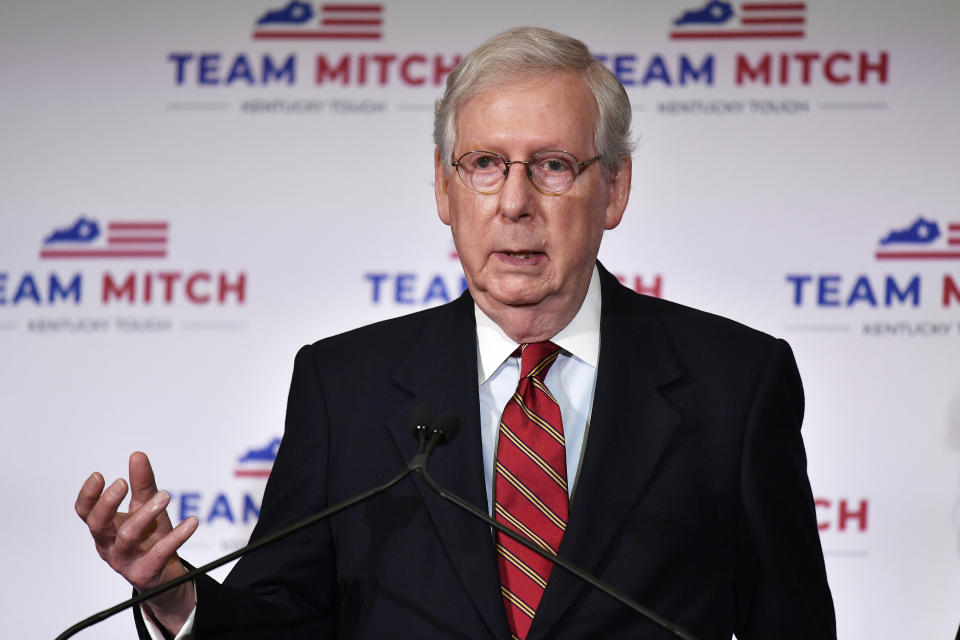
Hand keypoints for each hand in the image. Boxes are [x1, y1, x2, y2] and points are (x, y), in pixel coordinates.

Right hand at [75, 451, 198, 633]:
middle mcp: (109, 546)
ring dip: (146, 514)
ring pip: (127, 537)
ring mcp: (125, 561)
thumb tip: (137, 455)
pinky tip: (192, 522)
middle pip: (98, 525)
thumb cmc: (151, 538)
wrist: (166, 575)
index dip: (88, 495)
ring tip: (166, 495)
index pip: (86, 513)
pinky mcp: (145, 574)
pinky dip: (176, 537)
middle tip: (123, 483)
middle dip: (108, 503)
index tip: (99, 475)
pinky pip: (159, 554)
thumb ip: (142, 484)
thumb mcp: (146, 508)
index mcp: (105, 529)